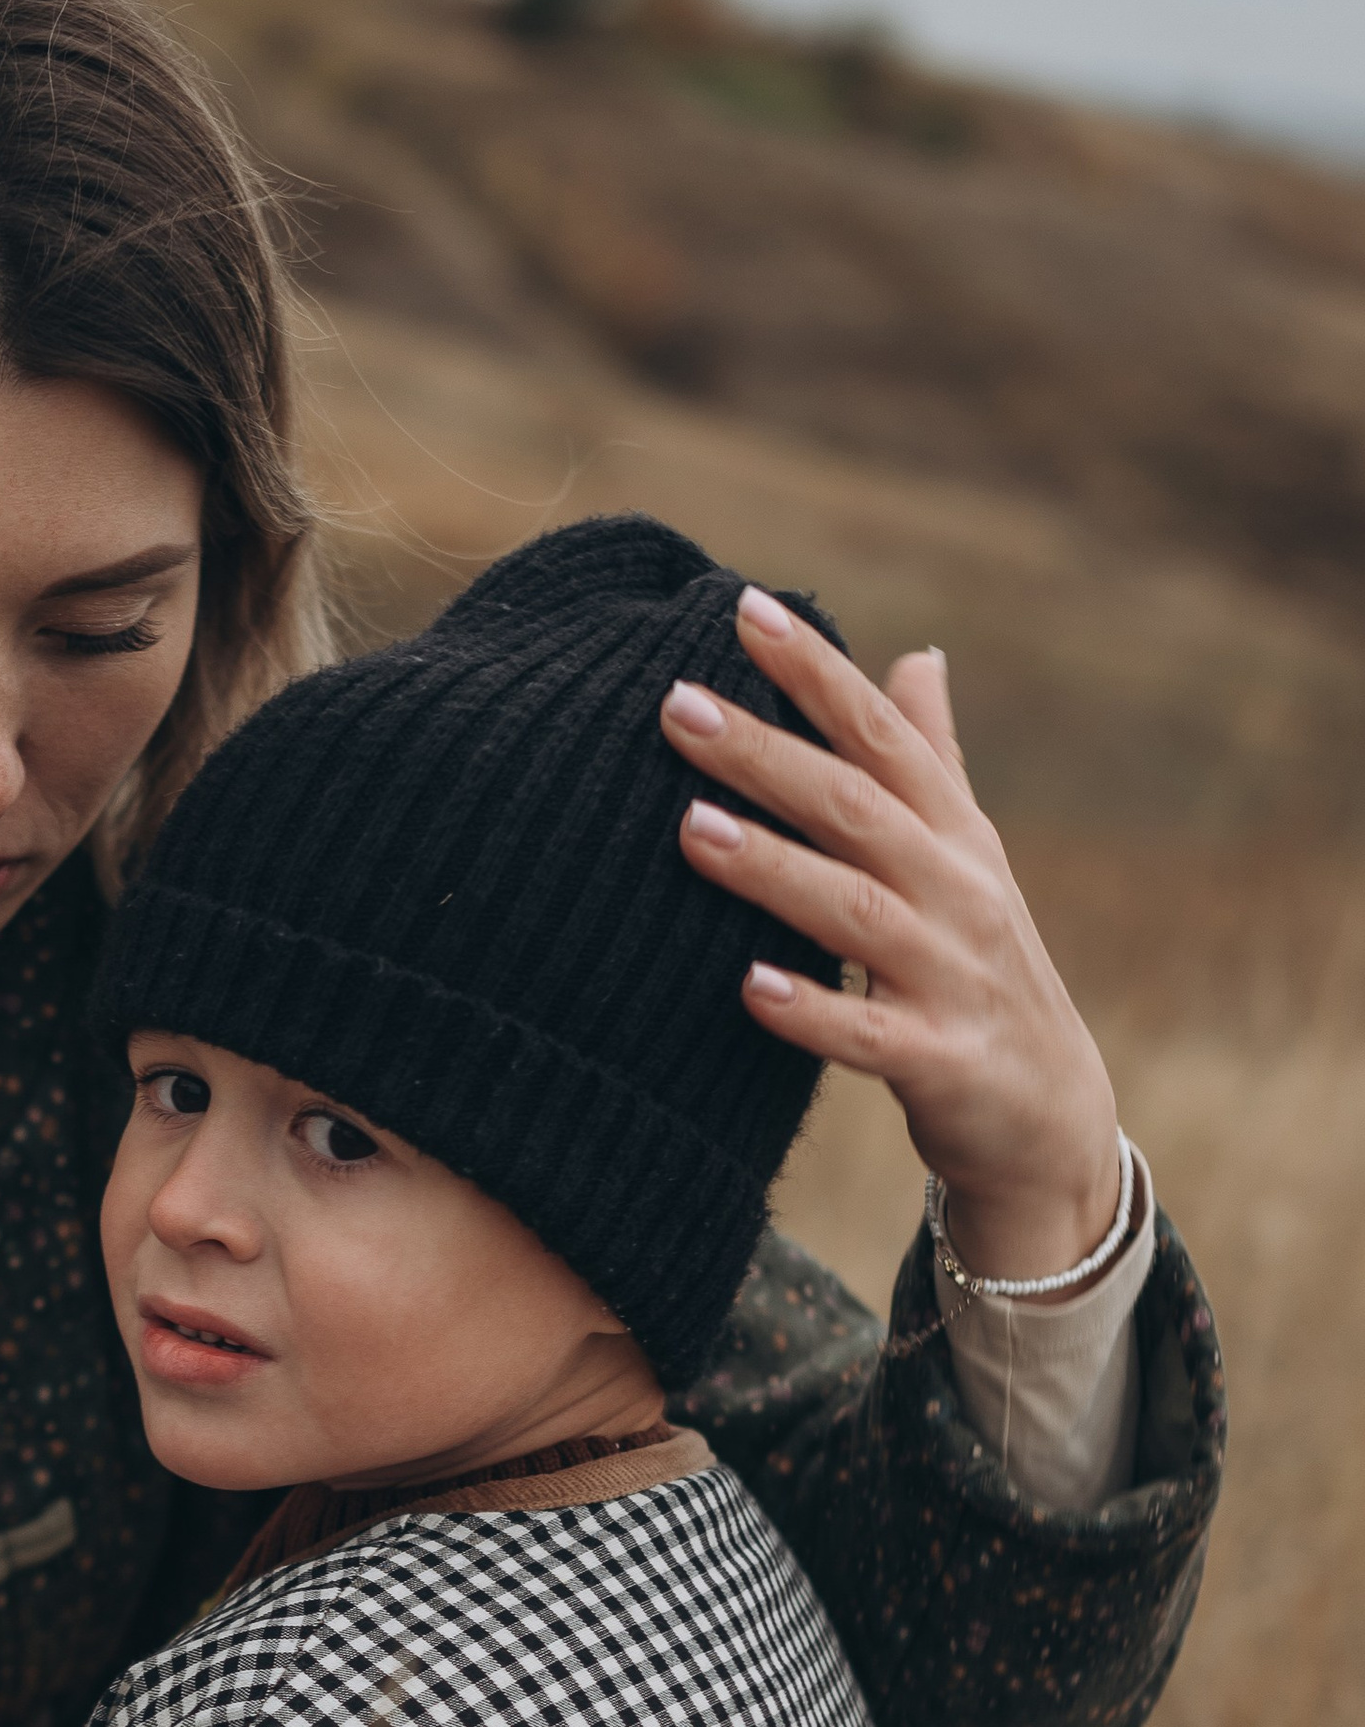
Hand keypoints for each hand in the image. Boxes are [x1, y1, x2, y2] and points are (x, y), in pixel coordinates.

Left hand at [663, 592, 1124, 1286]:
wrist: (1049, 1117)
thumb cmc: (982, 969)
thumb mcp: (968, 858)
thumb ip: (932, 760)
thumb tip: (917, 655)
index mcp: (953, 836)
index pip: (882, 736)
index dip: (820, 672)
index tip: (745, 608)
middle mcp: (957, 893)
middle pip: (856, 809)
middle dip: (768, 754)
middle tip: (677, 705)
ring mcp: (952, 977)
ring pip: (856, 912)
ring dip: (774, 869)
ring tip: (690, 829)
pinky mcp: (942, 1062)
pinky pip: (870, 1035)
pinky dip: (812, 1011)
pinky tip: (748, 988)